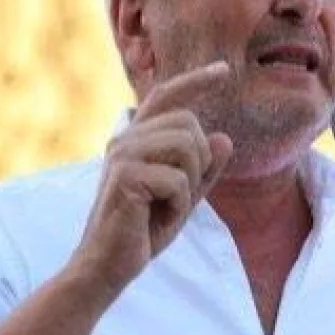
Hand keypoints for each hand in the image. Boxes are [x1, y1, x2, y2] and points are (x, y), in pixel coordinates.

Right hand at [69, 61, 233, 294]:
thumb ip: (205, 169)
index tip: (224, 70)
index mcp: (137, 138)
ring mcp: (123, 154)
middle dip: (199, 162)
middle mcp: (126, 138)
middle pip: (190, 124)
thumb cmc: (143, 229)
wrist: (109, 264)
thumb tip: (225, 138)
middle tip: (178, 195)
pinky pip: (178, 180)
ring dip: (189, 185)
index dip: (196, 81)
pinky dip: (178, 206)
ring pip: (188, 147)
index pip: (168, 96)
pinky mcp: (125, 175)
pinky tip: (156, 218)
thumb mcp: (184, 196)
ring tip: (166, 206)